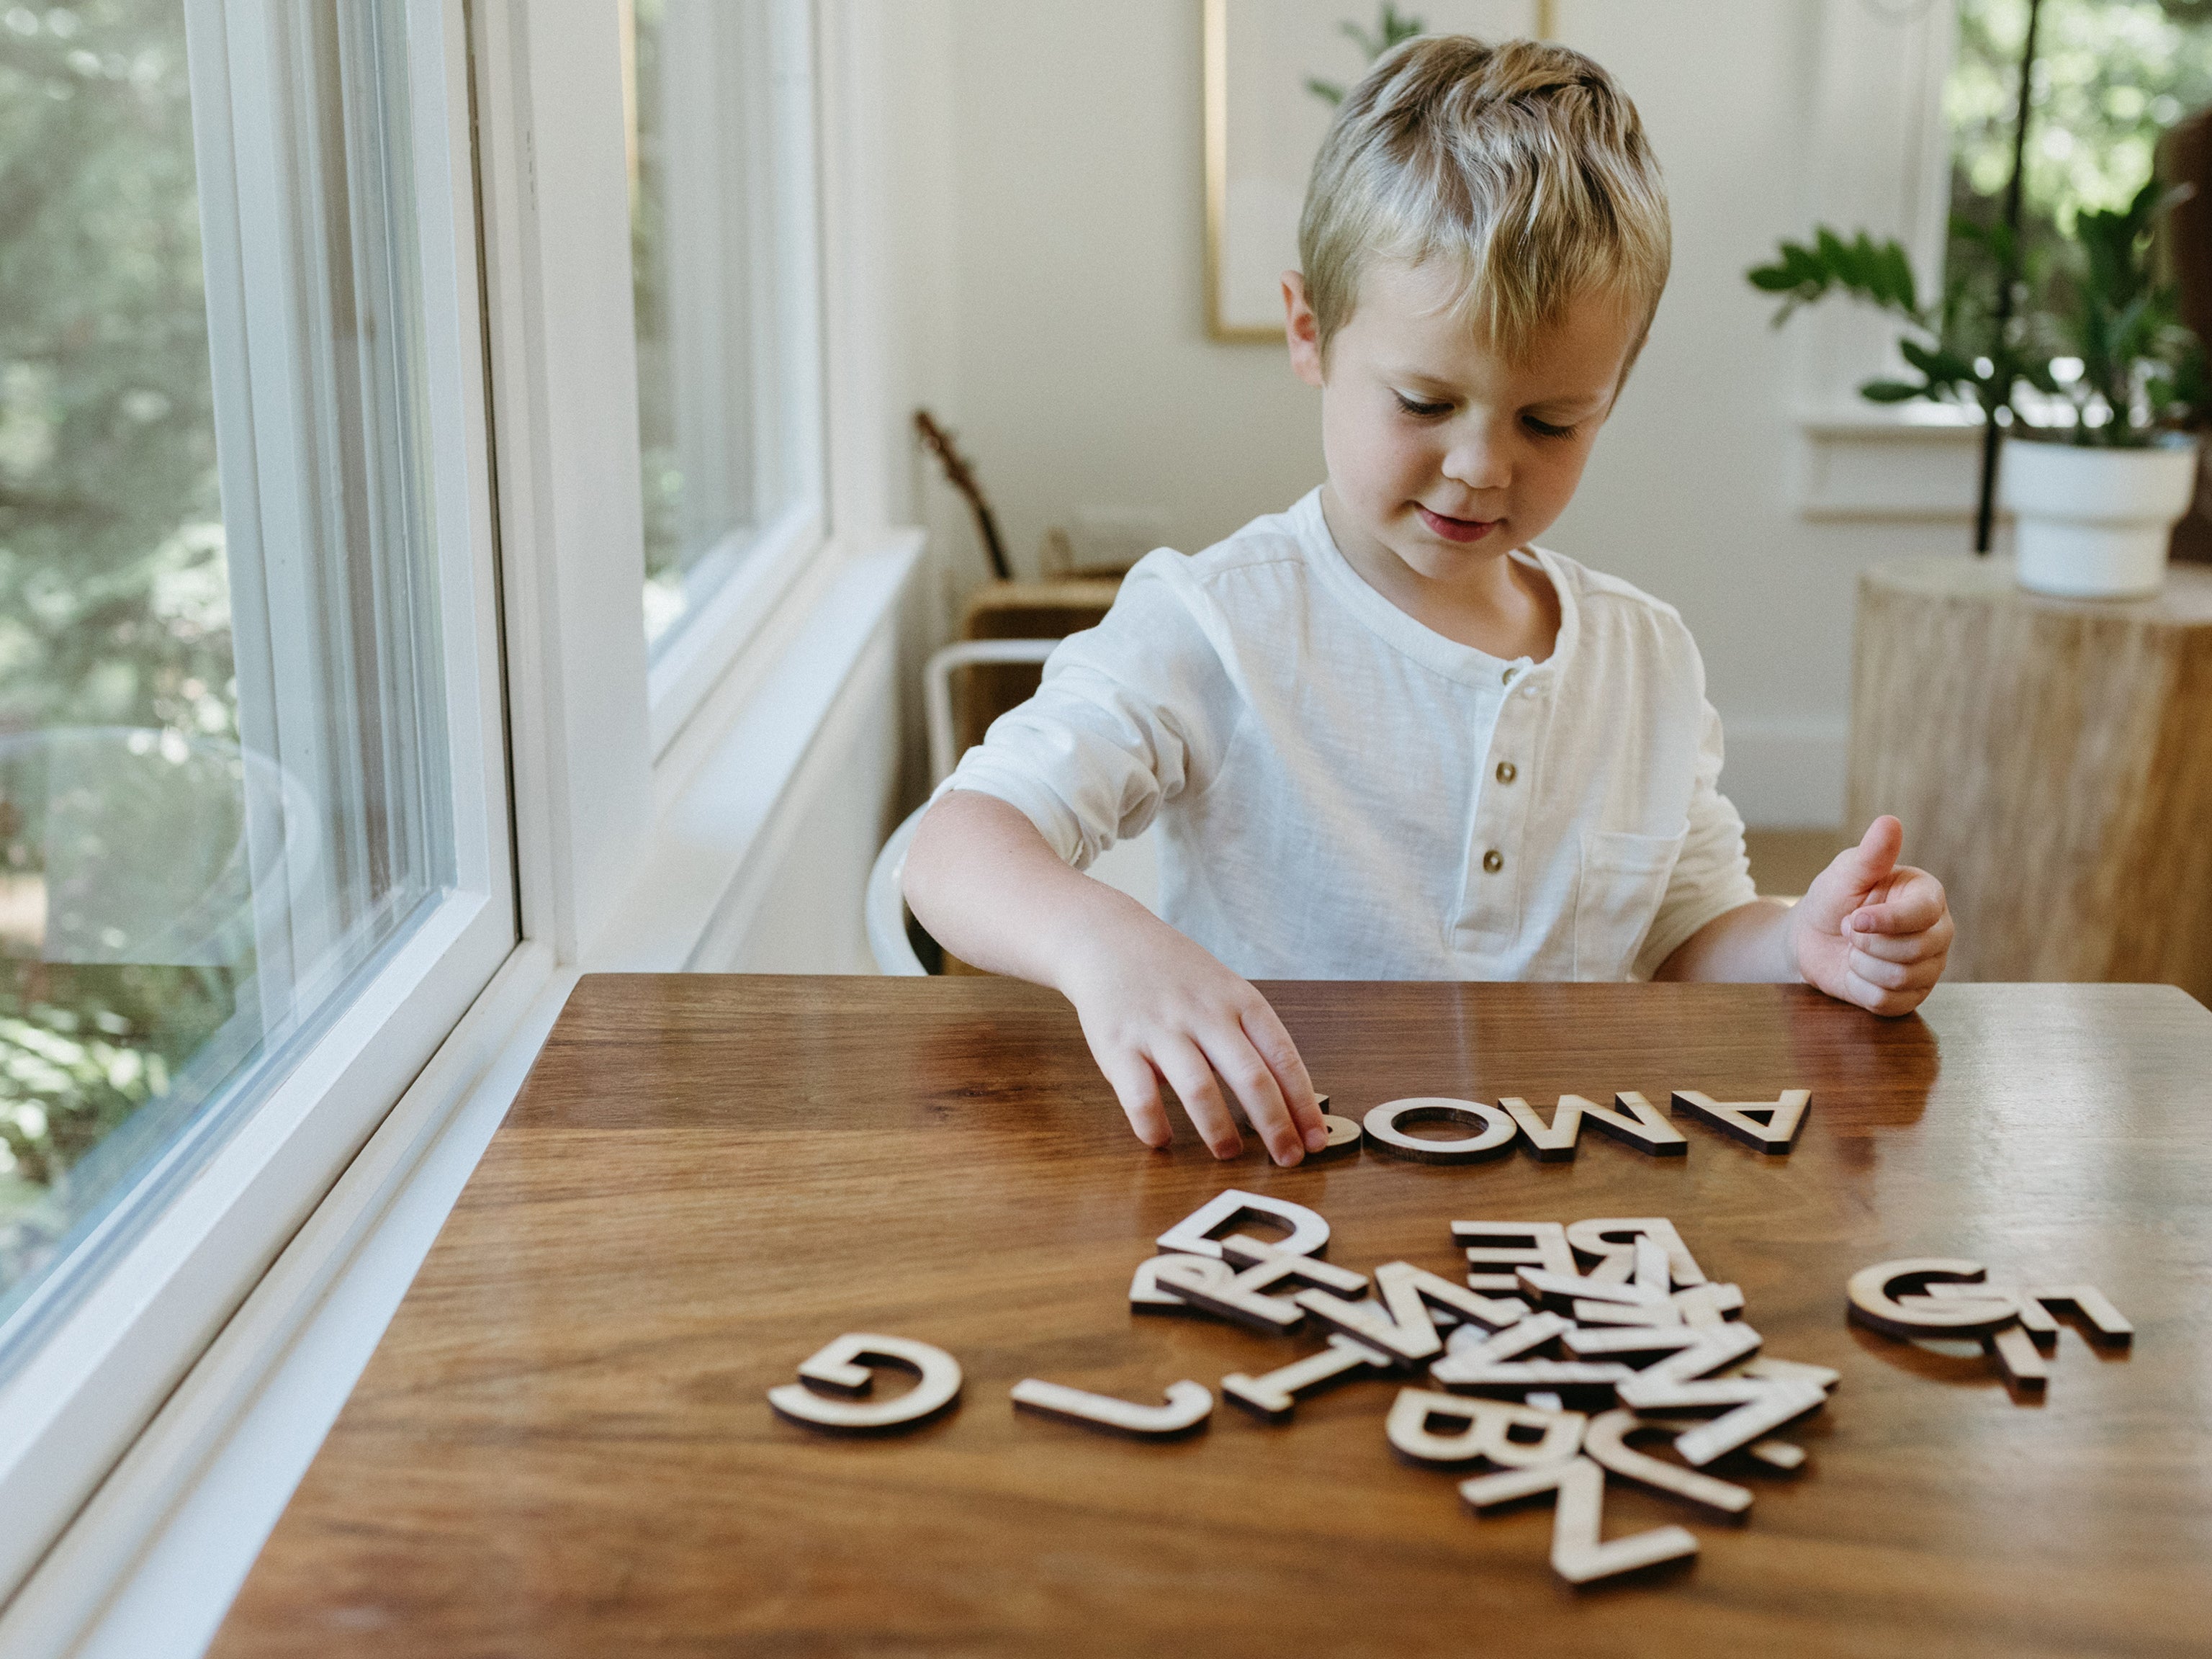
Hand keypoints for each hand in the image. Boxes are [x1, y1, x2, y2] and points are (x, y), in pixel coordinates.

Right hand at [1056, 902, 1329, 1165]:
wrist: (1108, 939)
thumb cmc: (1176, 974)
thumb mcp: (1225, 990)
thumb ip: (1249, 1037)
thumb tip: (1284, 1103)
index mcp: (1239, 1001)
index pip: (1283, 1057)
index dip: (1303, 1104)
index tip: (1315, 1141)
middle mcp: (1204, 1013)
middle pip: (1251, 1077)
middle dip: (1275, 1126)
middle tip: (1287, 1160)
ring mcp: (1161, 1029)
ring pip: (1200, 1089)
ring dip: (1219, 1131)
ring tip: (1228, 1153)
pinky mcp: (1118, 1045)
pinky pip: (1140, 1097)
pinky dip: (1154, 1126)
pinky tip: (1162, 1139)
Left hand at [1787, 816, 1953, 1014]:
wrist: (1810, 939)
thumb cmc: (1833, 899)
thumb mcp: (1846, 873)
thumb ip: (1871, 854)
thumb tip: (1889, 822)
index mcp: (1928, 897)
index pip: (1924, 914)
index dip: (1886, 921)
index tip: (1853, 918)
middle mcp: (1938, 933)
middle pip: (1917, 952)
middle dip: (1868, 944)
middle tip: (1849, 930)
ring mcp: (1928, 967)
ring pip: (1901, 978)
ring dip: (1861, 965)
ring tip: (1854, 949)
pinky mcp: (1910, 996)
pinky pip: (1889, 1003)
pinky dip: (1861, 988)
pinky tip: (1856, 972)